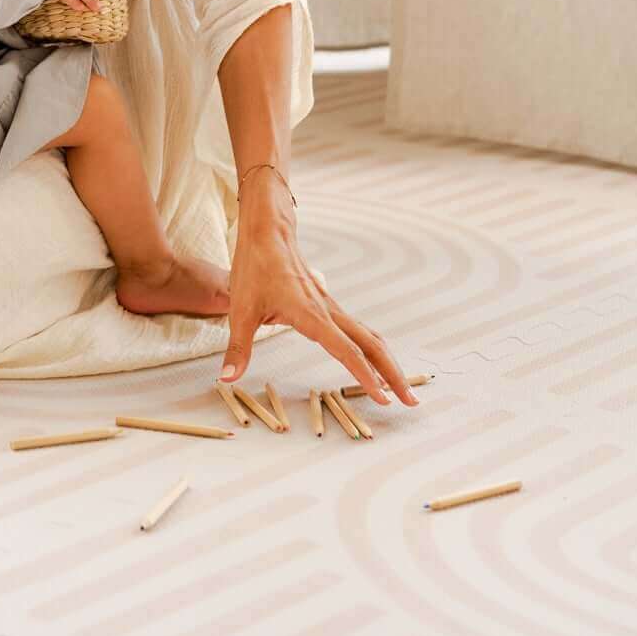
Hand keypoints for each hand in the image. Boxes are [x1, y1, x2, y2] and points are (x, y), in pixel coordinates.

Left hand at [221, 176, 420, 406]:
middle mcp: (328, 312)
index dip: (365, 376)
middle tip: (409, 401)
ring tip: (400, 388)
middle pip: (372, 345)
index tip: (382, 398)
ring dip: (387, 362)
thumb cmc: (254, 269)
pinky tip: (375, 364)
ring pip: (370, 337)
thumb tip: (226, 378)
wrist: (267, 234)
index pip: (346, 350)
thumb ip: (237, 349)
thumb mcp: (239, 312)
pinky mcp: (328, 306)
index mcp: (311, 315)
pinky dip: (373, 350)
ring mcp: (331, 308)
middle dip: (393, 374)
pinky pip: (358, 331)